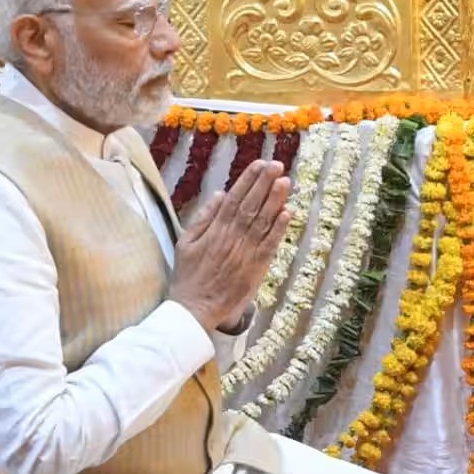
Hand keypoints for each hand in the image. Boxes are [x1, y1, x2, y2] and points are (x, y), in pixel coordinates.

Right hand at [174, 158, 289, 328]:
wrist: (194, 309)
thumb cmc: (188, 276)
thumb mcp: (185, 243)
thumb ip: (203, 218)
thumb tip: (220, 194)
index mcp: (214, 230)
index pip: (234, 199)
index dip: (248, 180)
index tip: (260, 164)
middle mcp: (231, 238)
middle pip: (250, 205)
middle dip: (264, 183)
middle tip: (277, 165)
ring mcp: (244, 253)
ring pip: (262, 221)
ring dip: (275, 200)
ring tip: (285, 181)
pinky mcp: (255, 269)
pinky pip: (269, 245)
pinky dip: (278, 229)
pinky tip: (287, 213)